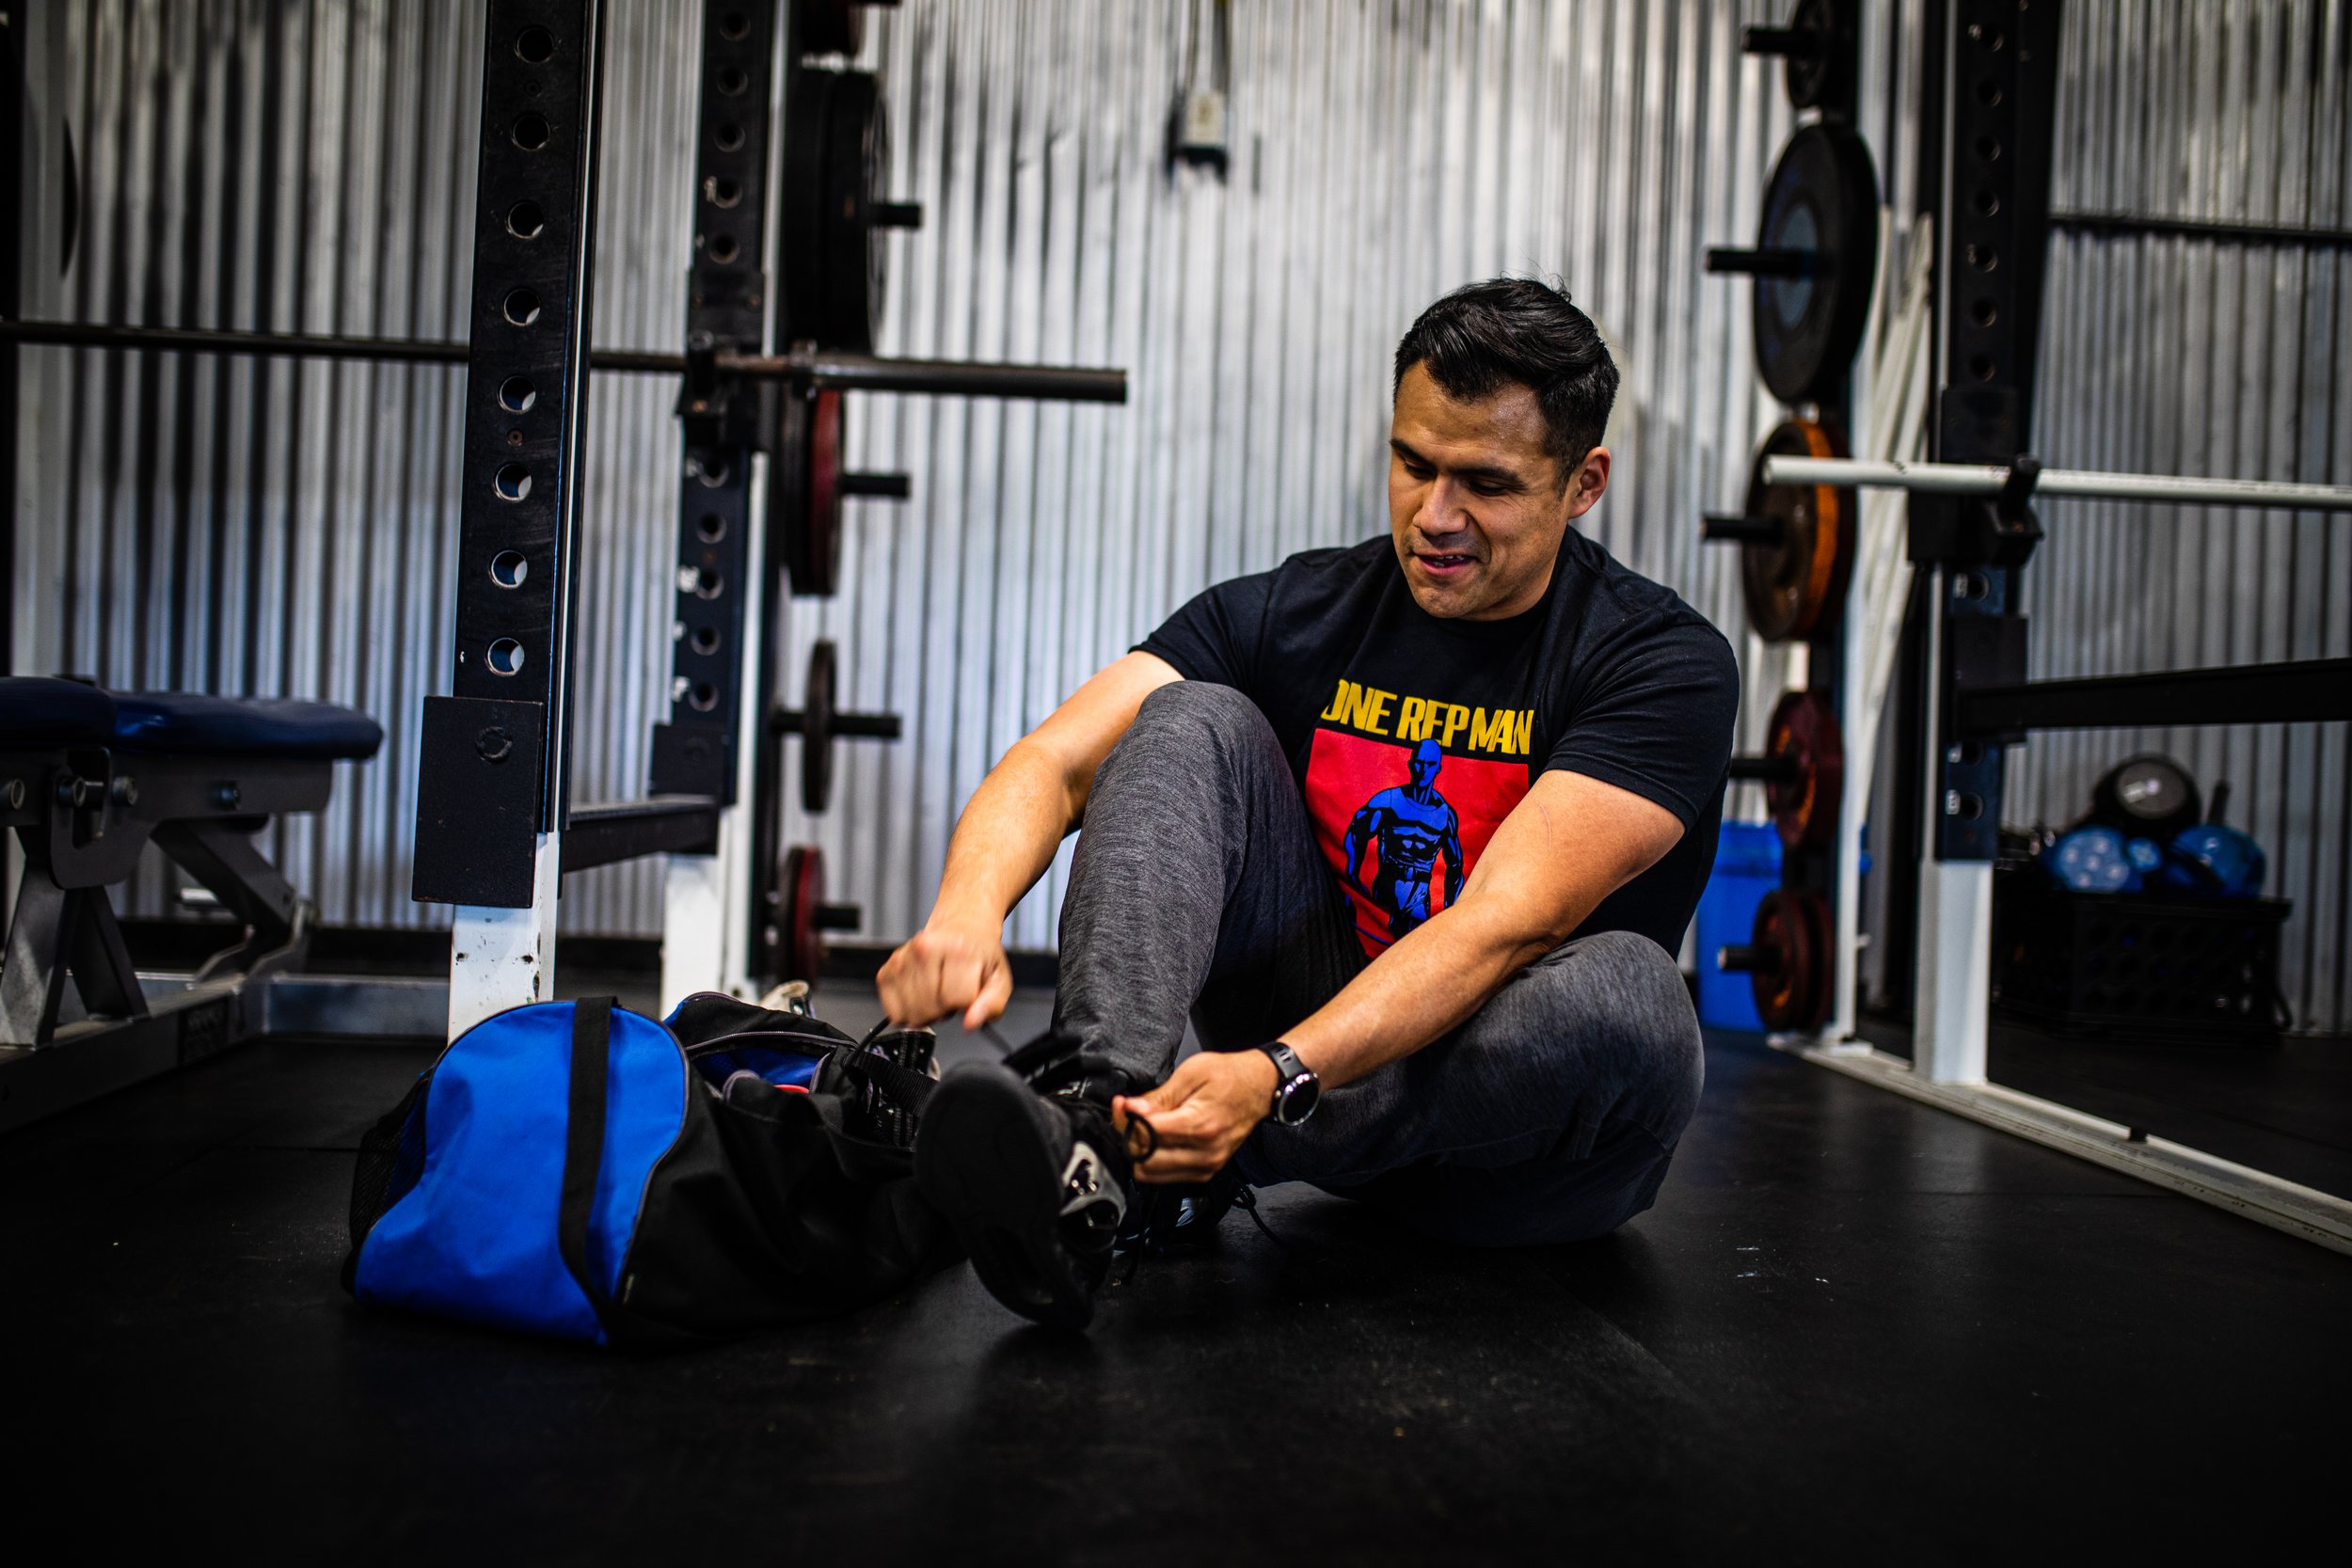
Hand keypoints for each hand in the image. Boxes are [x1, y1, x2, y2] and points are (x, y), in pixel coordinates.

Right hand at [875, 921, 1012, 1029]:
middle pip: (929, 1010)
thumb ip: (991, 1005)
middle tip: (951, 992)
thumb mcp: (999, 979)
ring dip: (926, 1012)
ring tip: (937, 992)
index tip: (967, 992)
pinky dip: (908, 1011)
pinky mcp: (886, 971)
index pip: (956, 1000)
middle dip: (944, 1011)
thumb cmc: (978, 954)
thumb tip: (971, 1022)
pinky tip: (921, 994)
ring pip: (911, 1014)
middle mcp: (924, 950)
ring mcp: (902, 960)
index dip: (965, 1005)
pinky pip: (894, 1013)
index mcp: (957, 949)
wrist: (961, 928)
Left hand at [1115, 1049, 1280, 1184]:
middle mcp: (1205, 1153)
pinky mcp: (1206, 1171)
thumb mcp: (1191, 1073)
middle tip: (1128, 1115)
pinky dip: (1154, 1160)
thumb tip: (1131, 1109)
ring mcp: (1207, 1165)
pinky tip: (1156, 1138)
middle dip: (1129, 1137)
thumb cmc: (1229, 1076)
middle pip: (1145, 1161)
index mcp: (1200, 1126)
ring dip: (1140, 1151)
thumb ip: (1160, 1097)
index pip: (1147, 1136)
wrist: (1260, 1088)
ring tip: (1141, 1126)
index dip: (1127, 1119)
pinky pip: (1166, 1176)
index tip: (1122, 1104)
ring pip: (1151, 1174)